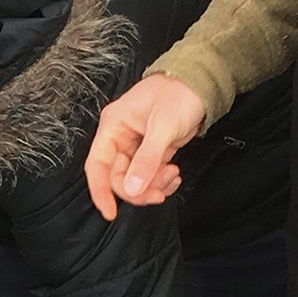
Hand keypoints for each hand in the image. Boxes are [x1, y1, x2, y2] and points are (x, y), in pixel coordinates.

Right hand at [83, 73, 202, 219]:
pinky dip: (160, 181)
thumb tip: (132, 188)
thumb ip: (147, 159)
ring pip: (134, 179)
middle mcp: (120, 137)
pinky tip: (174, 175)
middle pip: (117, 177)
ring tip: (173, 176)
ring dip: (152, 186)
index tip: (110, 212)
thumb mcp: (162, 127)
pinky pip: (149, 175)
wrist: (201, 84)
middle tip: (159, 192)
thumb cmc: (178, 94)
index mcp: (113, 126)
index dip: (100, 191)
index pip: (97, 165)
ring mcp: (135, 145)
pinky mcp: (151, 151)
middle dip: (138, 189)